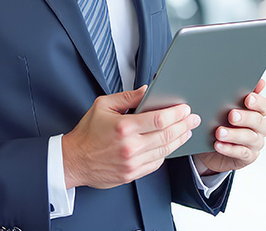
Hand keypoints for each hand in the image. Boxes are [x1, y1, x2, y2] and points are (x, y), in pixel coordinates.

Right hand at [62, 85, 201, 189]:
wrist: (73, 161)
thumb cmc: (86, 134)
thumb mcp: (102, 106)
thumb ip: (127, 97)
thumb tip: (147, 91)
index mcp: (124, 127)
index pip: (159, 119)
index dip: (176, 113)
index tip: (185, 108)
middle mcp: (130, 147)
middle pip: (167, 135)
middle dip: (184, 125)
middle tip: (193, 119)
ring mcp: (132, 163)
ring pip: (165, 150)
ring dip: (179, 140)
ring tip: (186, 131)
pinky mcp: (132, 174)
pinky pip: (156, 163)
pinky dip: (165, 153)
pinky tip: (169, 145)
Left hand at [193, 79, 265, 174]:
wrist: (212, 148)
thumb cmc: (221, 123)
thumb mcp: (224, 107)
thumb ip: (235, 94)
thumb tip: (250, 81)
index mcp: (257, 112)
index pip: (264, 106)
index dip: (258, 102)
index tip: (247, 98)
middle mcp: (260, 128)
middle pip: (259, 121)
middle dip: (245, 117)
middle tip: (231, 115)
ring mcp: (255, 143)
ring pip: (250, 138)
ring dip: (234, 134)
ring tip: (219, 132)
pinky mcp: (248, 157)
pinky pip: (242, 153)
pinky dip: (230, 148)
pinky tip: (218, 145)